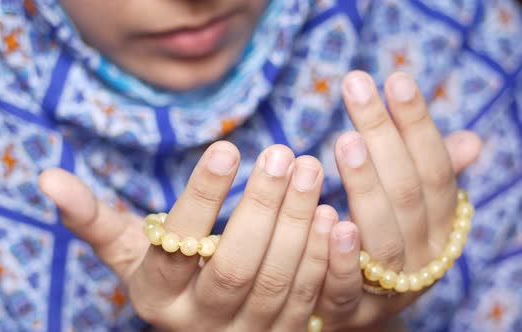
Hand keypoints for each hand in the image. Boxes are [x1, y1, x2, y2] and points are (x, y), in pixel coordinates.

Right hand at [40, 143, 339, 330]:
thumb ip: (94, 220)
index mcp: (158, 296)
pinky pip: (310, 303)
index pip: (177, 246)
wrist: (210, 329)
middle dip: (261, 207)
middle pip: (234, 267)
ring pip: (277, 284)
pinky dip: (324, 260)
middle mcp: (200, 324)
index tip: (226, 146)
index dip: (202, 197)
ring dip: (297, 226)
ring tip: (310, 170)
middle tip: (283, 152)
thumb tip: (46, 177)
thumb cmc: (167, 276)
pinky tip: (334, 216)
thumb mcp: (131, 253)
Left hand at [311, 71, 482, 330]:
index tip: (395, 79)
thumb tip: (471, 141)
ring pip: (383, 236)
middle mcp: (423, 255)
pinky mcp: (352, 311)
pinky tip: (327, 216)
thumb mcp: (410, 212)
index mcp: (440, 226)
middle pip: (407, 192)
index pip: (434, 169)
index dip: (417, 125)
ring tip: (346, 140)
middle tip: (356, 86)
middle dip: (383, 135)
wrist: (360, 312)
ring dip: (366, 187)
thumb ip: (432, 177)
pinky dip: (339, 254)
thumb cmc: (382, 243)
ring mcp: (390, 287)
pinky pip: (347, 286)